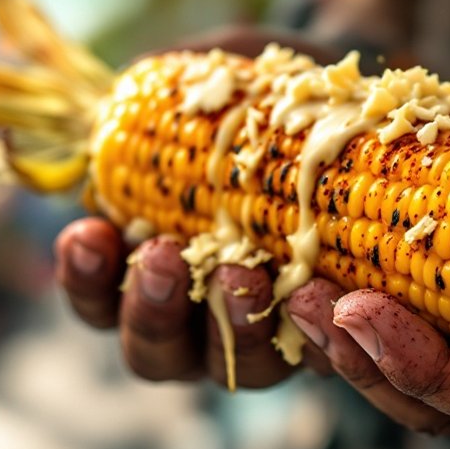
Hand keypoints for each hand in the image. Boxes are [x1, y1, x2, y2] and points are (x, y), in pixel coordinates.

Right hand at [53, 28, 340, 387]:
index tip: (88, 231)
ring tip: (243, 268)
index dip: (86, 277)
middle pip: (158, 353)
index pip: (101, 297)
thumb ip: (179, 85)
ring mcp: (276, 332)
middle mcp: (208, 317)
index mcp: (158, 268)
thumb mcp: (224, 81)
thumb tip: (141, 84)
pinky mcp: (341, 331)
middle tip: (162, 257)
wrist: (363, 110)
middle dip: (152, 311)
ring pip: (242, 366)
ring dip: (235, 325)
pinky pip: (332, 354)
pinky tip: (326, 294)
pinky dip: (327, 333)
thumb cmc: (272, 101)